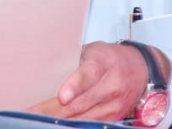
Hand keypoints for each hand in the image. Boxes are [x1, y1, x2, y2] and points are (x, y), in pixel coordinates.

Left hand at [27, 41, 158, 121]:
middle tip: (31, 112)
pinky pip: (90, 124)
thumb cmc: (110, 57)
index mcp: (103, 63)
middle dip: (52, 110)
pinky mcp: (114, 118)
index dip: (74, 86)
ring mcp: (114, 105)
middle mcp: (112, 85)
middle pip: (80, 103)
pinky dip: (71, 125)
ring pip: (83, 118)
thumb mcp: (92, 50)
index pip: (88, 75)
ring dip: (58, 121)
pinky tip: (56, 124)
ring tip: (37, 119)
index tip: (62, 97)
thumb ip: (73, 60)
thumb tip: (44, 70)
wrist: (141, 68)